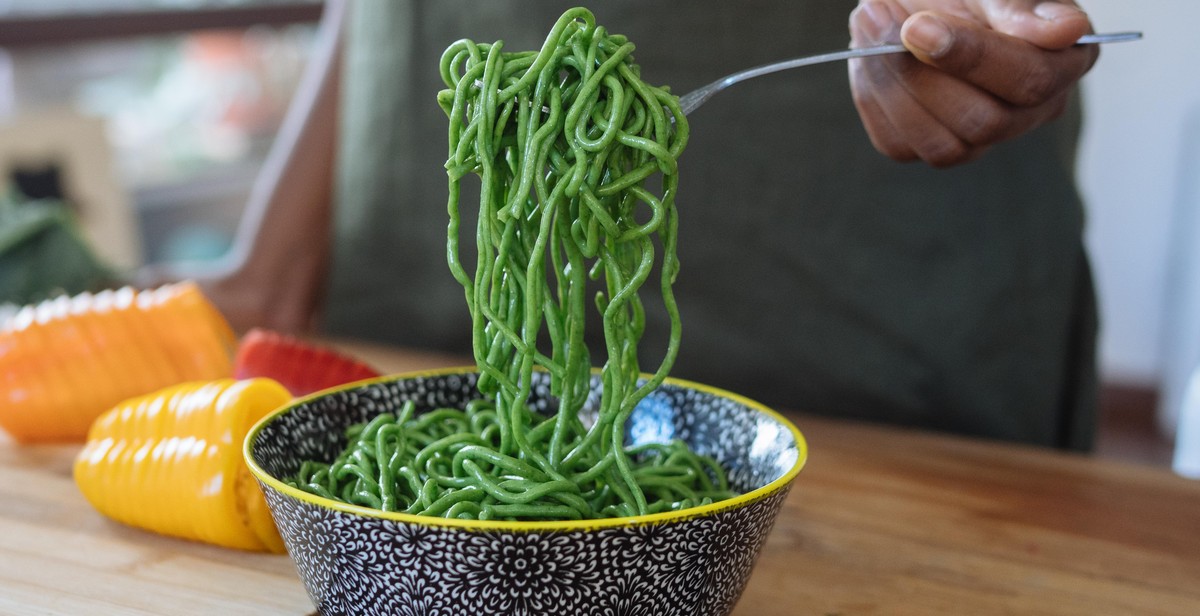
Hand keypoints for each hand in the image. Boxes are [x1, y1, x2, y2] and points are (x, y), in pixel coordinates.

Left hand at [848, 0, 1098, 166]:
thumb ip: (1022, 7)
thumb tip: (1064, 31)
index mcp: (1065, 60)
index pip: (1029, 78)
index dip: (971, 57)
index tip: (918, 26)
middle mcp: (1031, 111)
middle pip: (984, 121)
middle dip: (921, 73)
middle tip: (875, 15)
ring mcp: (982, 138)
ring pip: (941, 144)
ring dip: (892, 85)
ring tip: (869, 24)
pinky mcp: (933, 146)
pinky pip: (899, 144)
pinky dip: (876, 97)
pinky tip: (869, 55)